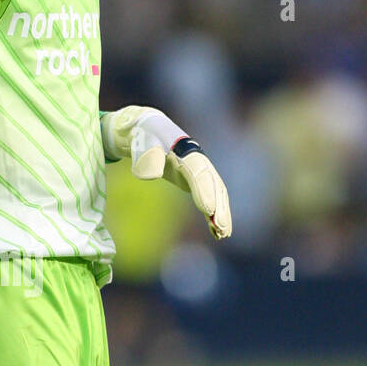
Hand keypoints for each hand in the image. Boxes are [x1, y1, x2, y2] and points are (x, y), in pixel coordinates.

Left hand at [101, 104, 231, 239]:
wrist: (150, 131)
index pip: (198, 172)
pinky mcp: (198, 181)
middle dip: (219, 207)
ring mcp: (201, 171)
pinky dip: (214, 215)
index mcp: (184, 151)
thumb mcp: (142, 143)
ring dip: (221, 214)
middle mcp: (198, 161)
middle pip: (214, 185)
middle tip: (221, 228)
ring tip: (224, 234)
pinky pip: (211, 198)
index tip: (207, 210)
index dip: (204, 190)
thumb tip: (150, 174)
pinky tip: (217, 233)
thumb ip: (146, 157)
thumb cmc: (145, 138)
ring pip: (217, 194)